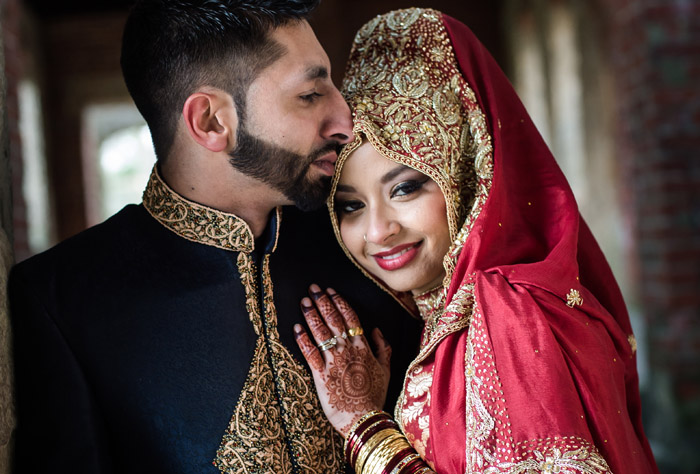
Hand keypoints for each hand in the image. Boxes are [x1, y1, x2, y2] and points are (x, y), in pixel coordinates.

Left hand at [294, 284, 391, 437]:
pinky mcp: (321, 375)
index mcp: (363, 348)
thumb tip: (377, 330)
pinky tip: (296, 327)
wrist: (364, 419)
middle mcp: (348, 350)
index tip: (331, 291)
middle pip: (333, 320)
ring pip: (321, 332)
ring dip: (311, 315)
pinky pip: (310, 353)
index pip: (351, 318)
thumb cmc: (375, 396)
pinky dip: (302, 339)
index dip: (340, 302)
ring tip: (304, 301)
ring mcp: (334, 362)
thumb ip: (383, 348)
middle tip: (312, 288)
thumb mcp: (386, 370)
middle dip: (322, 302)